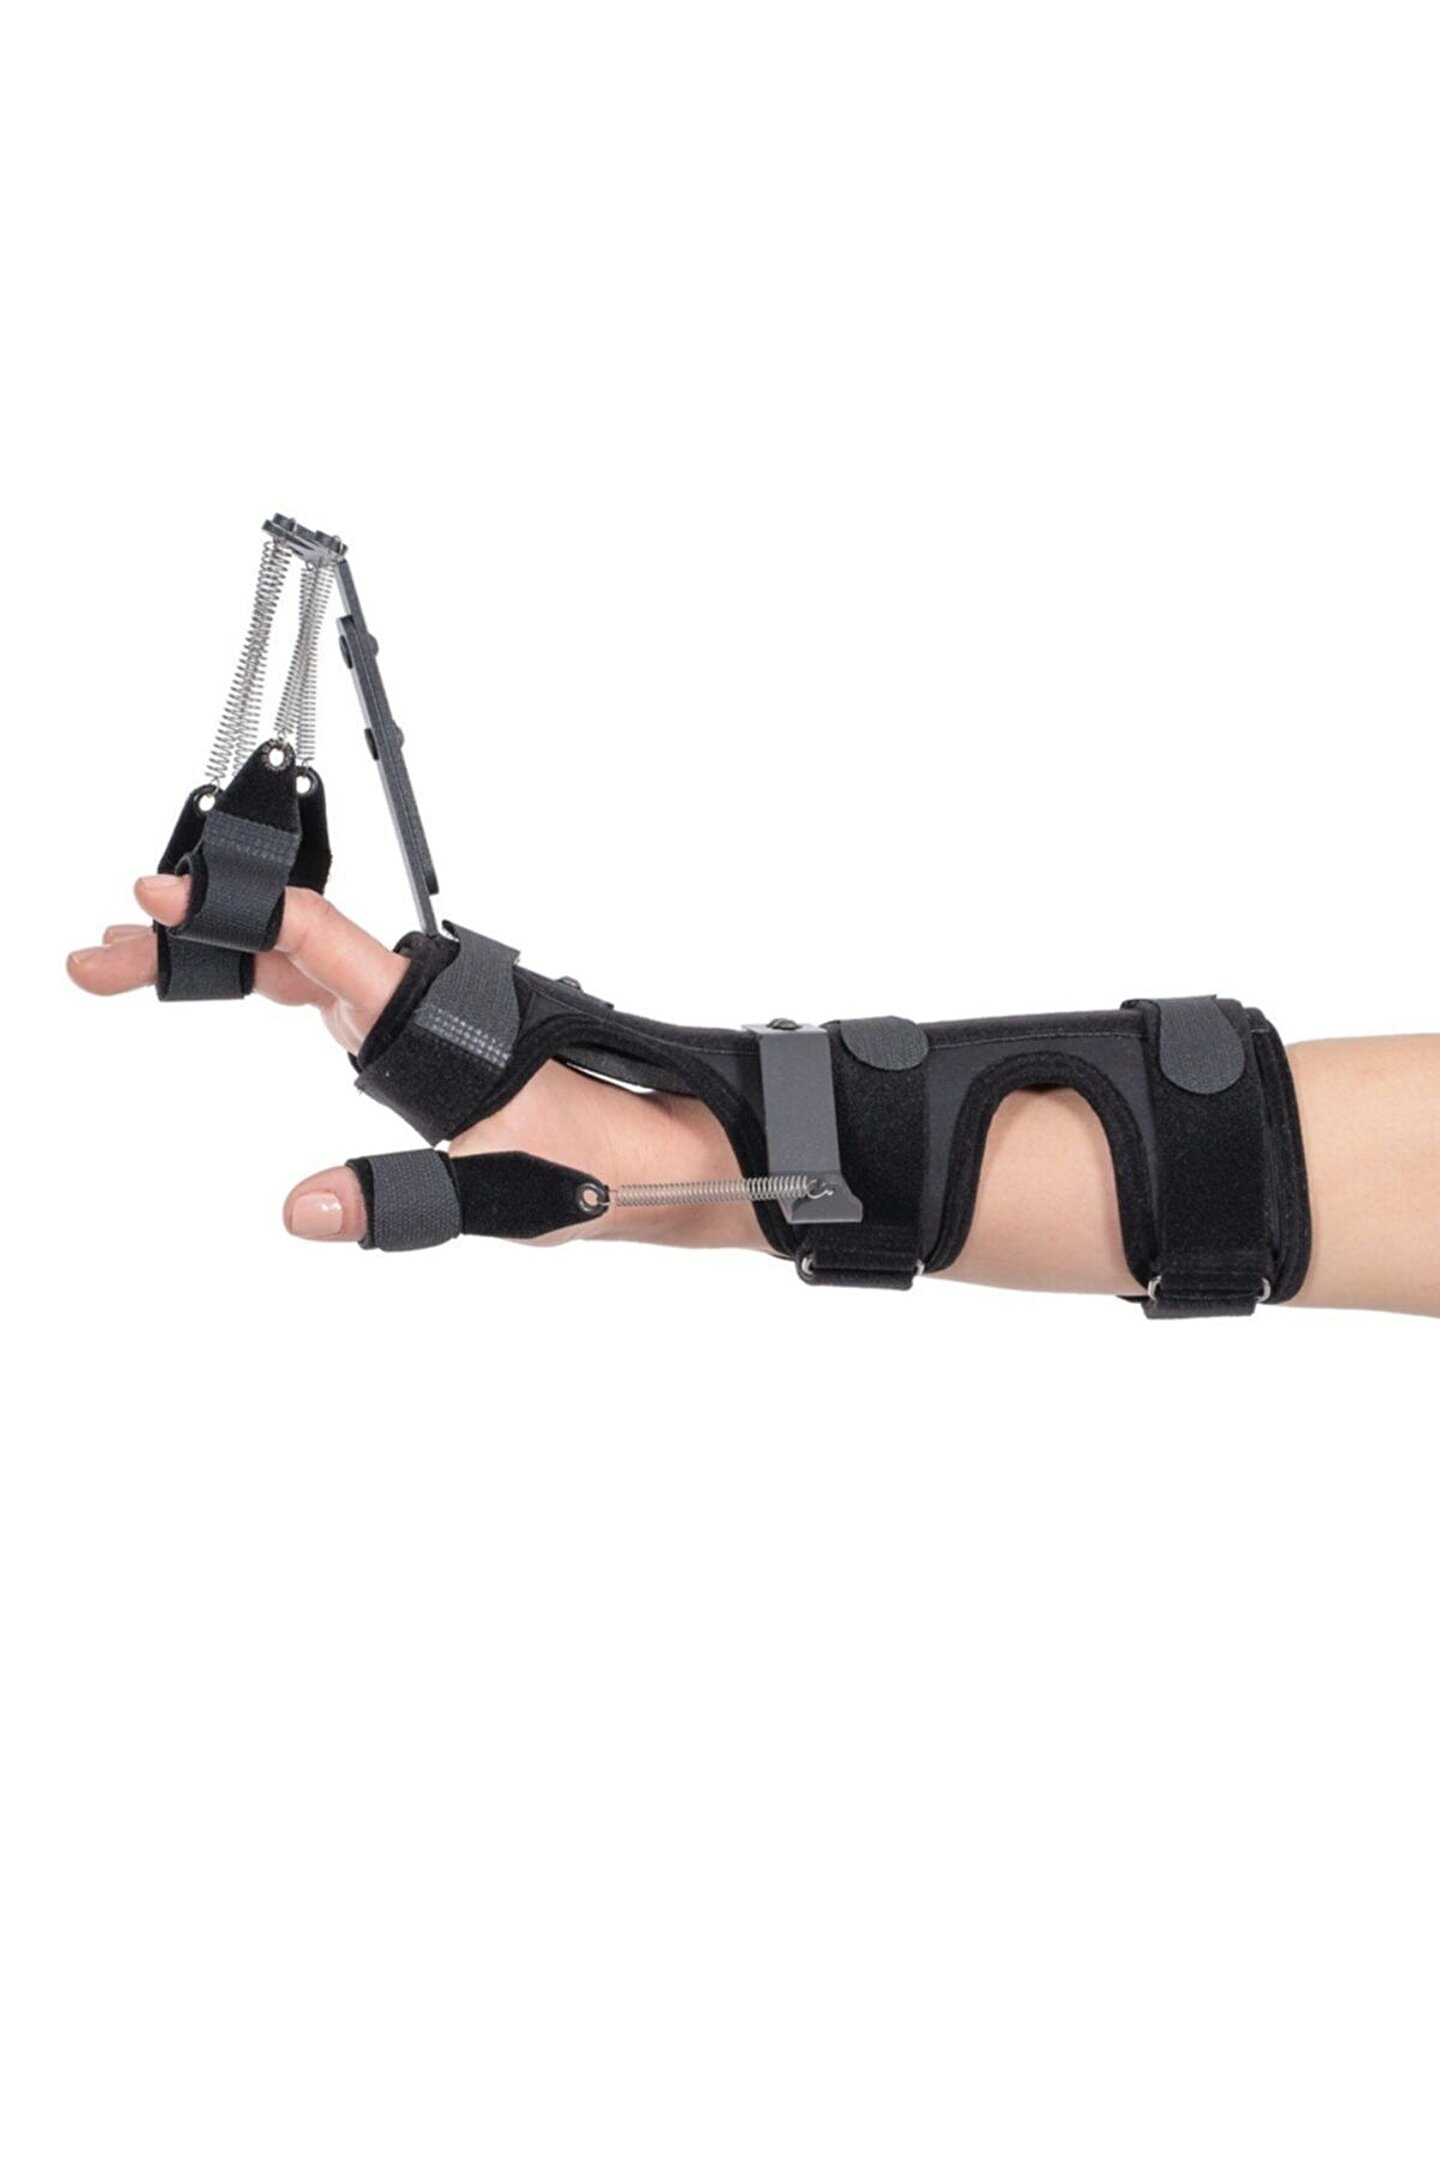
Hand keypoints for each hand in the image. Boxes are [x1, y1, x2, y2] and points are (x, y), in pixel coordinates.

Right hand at [66, 876, 766, 1253]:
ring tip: (125, 967)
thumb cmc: (592, 1166)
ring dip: (213, 958)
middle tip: (96, 958)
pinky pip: (321, 987)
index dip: (234, 912)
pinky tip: (221, 988)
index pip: (318, 938)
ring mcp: (407, 1013)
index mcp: (426, 1014)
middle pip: (283, 942)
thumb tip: (299, 1212)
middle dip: (188, 940)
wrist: (656, 1161)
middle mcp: (411, 998)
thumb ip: (399, 1200)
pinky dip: (256, 979)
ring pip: (295, 962)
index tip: (154, 902)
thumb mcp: (496, 1191)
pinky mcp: (411, 1035)